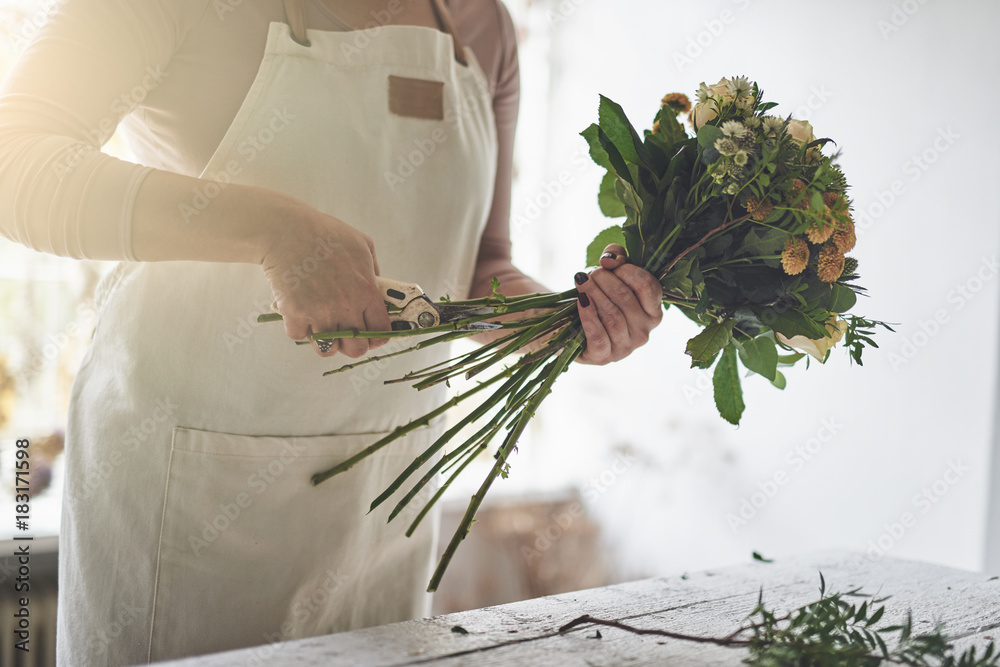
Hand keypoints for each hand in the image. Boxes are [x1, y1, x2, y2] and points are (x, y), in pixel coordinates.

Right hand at [259, 203, 390, 357]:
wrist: (286, 230)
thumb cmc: (323, 233)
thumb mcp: (363, 245)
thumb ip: (373, 272)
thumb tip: (377, 290)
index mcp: (366, 292)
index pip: (380, 332)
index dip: (377, 337)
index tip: (371, 335)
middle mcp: (345, 307)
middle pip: (356, 349)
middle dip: (353, 345)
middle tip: (345, 334)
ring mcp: (319, 313)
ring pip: (327, 349)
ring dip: (326, 341)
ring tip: (322, 326)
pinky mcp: (295, 314)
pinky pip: (300, 336)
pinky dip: (299, 328)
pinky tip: (300, 312)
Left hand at [573, 244, 662, 364]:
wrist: (572, 326)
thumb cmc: (598, 297)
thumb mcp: (612, 273)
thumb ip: (617, 257)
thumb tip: (609, 260)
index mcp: (653, 312)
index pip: (648, 287)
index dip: (627, 271)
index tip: (609, 265)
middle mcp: (644, 333)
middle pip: (626, 299)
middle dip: (605, 280)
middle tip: (590, 274)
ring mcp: (625, 348)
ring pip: (612, 316)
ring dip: (593, 294)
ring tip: (581, 282)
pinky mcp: (603, 357)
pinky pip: (598, 336)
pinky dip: (588, 316)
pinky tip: (580, 301)